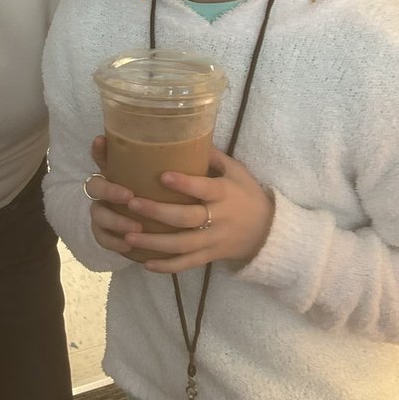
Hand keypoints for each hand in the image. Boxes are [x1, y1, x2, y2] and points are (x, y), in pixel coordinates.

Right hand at [83, 135, 144, 258]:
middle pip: (96, 186)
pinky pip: (102, 239)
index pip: (100, 157)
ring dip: (117, 222)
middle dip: (110, 191)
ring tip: (137, 228)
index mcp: (114, 172)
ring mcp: (101, 212)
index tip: (101, 141)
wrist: (151, 222)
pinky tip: (128, 247)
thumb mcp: (155, 176)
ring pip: (99, 216)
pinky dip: (114, 243)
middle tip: (130, 197)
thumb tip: (167, 139)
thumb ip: (156, 159)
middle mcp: (102, 191)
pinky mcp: (103, 233)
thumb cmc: (153, 192)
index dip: (99, 150)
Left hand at [120, 147, 275, 273]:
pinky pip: (187, 264)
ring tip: (128, 237)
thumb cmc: (248, 195)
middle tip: (132, 203)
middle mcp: (219, 218)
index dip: (184, 183)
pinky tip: (145, 263)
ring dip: (155, 243)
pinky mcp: (210, 257)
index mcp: (225, 193)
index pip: (204, 188)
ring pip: (182, 245)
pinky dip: (167, 266)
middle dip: (158, 212)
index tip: (162, 175)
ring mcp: (214, 240)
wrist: (269, 232)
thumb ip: (213, 156)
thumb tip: (187, 133)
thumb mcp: (237, 171)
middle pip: (187, 218)